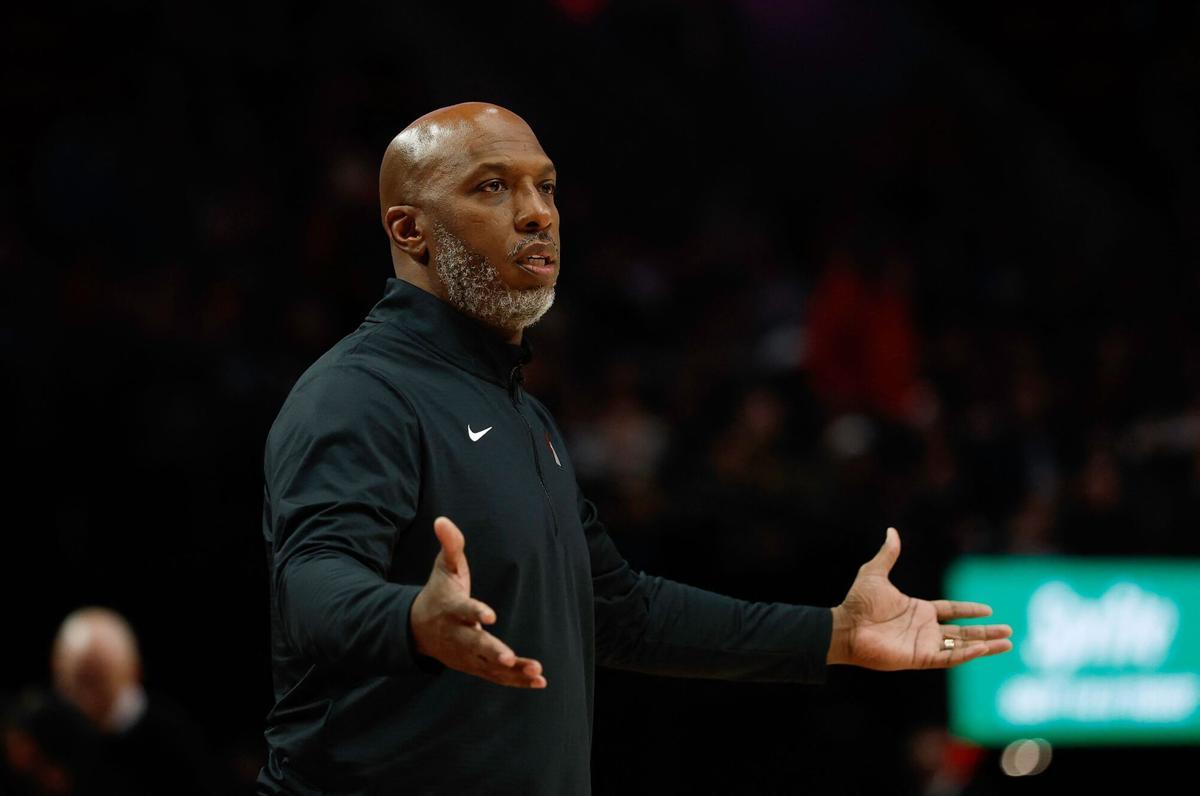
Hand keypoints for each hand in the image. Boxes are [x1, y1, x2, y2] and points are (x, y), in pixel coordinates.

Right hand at [409, 516, 546, 687]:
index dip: (476, 612)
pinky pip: (497, 676)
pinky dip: (516, 680)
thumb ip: (450, 545)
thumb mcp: (443, 567)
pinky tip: (539, 681)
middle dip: (493, 652)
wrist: (417, 628)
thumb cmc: (438, 592)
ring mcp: (466, 653)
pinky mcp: (475, 666)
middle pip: (476, 645)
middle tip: (509, 657)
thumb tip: (442, 520)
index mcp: (452, 608)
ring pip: (490, 666)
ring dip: (513, 671)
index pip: (464, 610)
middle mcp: (459, 634)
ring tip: (537, 673)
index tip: (490, 616)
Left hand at [827, 527, 1013, 669]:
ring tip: (1007, 644)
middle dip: (986, 632)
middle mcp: (924, 628)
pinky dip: (968, 654)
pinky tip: (984, 648)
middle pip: (963, 631)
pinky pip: (949, 657)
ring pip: (962, 646)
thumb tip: (892, 531)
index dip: (969, 610)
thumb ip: (888, 554)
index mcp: (918, 610)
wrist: (846, 626)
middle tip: (1009, 632)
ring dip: (985, 645)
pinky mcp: (920, 657)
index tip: (989, 610)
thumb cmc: (858, 602)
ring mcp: (924, 644)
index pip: (951, 611)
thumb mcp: (875, 573)